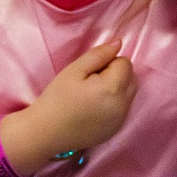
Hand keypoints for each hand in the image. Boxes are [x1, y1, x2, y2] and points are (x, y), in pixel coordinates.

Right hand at [5, 38, 136, 167]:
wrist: (45, 133)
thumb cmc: (57, 99)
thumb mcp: (74, 70)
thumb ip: (99, 54)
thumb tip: (119, 43)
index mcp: (113, 89)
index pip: (125, 63)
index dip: (108, 63)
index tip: (90, 73)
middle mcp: (123, 106)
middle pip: (131, 78)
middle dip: (115, 74)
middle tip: (90, 82)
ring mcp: (121, 120)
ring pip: (129, 93)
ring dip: (117, 88)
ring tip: (92, 95)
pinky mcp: (116, 130)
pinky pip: (123, 109)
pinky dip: (114, 104)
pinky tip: (94, 109)